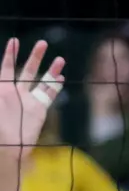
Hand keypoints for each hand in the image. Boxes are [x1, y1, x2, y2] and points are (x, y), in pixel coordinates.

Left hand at [0, 40, 64, 160]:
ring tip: (61, 59)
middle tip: (43, 43)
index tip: (14, 40)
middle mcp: (16, 92)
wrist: (7, 149)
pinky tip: (61, 77)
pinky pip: (50, 94)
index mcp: (2, 90)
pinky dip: (56, 85)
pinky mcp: (40, 109)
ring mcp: (29, 100)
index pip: (7, 68)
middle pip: (27, 70)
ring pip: (42, 80)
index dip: (11, 55)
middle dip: (35, 56)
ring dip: (51, 69)